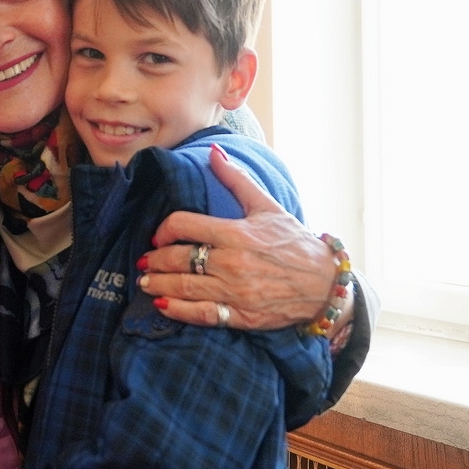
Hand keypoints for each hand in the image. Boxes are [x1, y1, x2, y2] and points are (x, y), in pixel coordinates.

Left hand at [137, 145, 353, 333]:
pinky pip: (201, 314)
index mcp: (236, 233)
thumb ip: (236, 180)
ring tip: (145, 280)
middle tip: (144, 259)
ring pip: (184, 287)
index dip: (164, 229)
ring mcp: (235, 292)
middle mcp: (232, 263)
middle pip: (179, 258)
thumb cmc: (295, 243)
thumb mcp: (267, 206)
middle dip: (155, 259)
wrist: (324, 284)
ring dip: (158, 283)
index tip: (159, 234)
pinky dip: (177, 310)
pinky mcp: (240, 316)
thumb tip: (213, 152)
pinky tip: (162, 305)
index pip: (184, 225)